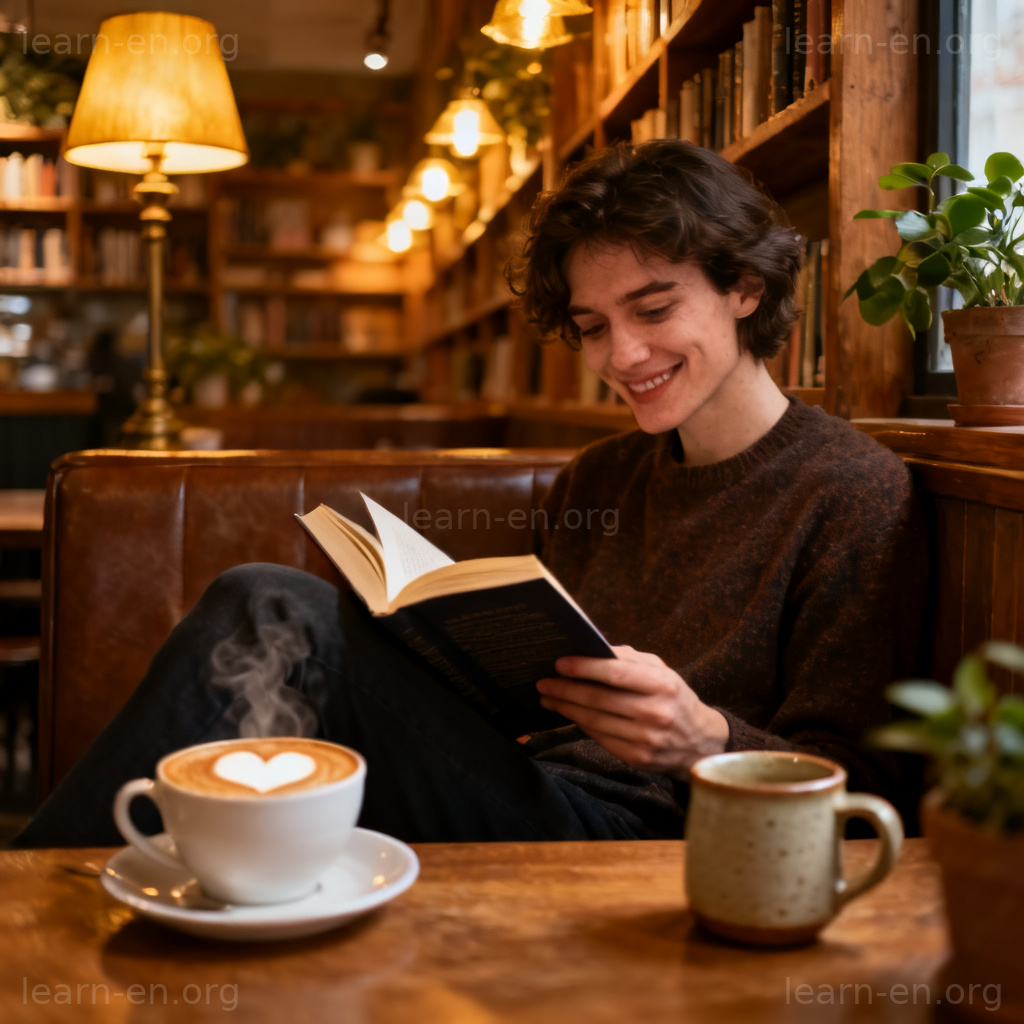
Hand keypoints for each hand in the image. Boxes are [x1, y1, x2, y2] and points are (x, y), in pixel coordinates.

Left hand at [536, 646, 728, 778]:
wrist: (700, 742)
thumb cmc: (673, 697)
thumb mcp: (660, 670)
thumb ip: (627, 659)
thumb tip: (591, 649)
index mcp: (662, 684)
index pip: (615, 673)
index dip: (584, 667)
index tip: (559, 663)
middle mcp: (656, 713)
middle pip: (599, 699)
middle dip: (565, 689)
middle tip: (543, 682)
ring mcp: (646, 739)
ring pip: (595, 720)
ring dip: (566, 708)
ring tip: (549, 698)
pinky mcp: (637, 758)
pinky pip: (600, 738)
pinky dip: (581, 724)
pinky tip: (570, 714)